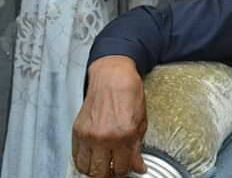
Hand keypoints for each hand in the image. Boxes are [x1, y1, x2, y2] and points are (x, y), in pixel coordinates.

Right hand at [72, 56, 147, 176]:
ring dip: (95, 170)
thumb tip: (138, 167)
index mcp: (125, 135)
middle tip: (114, 170)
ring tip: (103, 165)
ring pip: (85, 168)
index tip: (126, 168)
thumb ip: (137, 148)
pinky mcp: (77, 131)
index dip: (125, 171)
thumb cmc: (129, 95)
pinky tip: (93, 157)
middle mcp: (104, 137)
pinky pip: (76, 156)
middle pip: (101, 173)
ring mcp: (88, 135)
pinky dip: (83, 161)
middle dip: (109, 174)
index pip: (122, 168)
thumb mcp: (141, 122)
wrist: (113, 77)